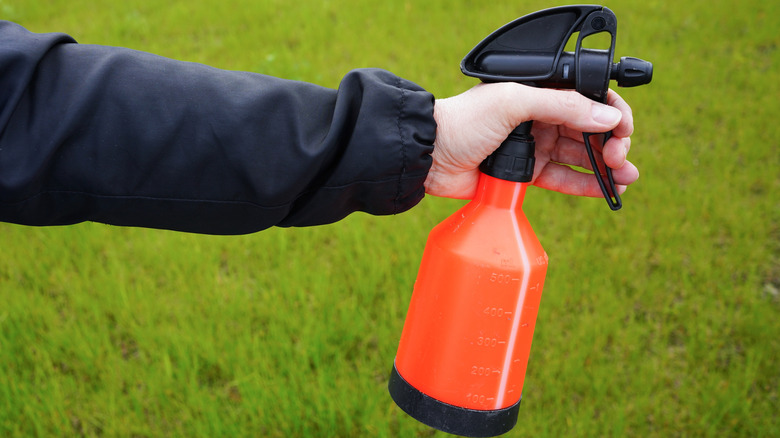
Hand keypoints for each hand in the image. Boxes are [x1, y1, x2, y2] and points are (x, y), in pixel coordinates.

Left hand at [425, 82, 637, 198]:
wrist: (429, 155)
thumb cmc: (463, 120)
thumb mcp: (514, 102)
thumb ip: (561, 105)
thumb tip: (607, 115)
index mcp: (539, 93)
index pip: (587, 99)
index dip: (611, 112)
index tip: (623, 129)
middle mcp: (540, 118)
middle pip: (589, 129)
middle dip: (612, 142)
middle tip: (618, 157)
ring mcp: (534, 147)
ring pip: (581, 156)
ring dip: (607, 166)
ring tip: (625, 178)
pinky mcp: (526, 174)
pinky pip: (564, 179)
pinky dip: (587, 185)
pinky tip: (607, 190)